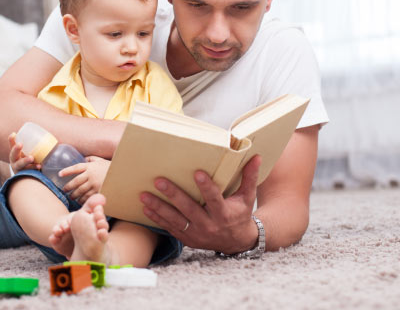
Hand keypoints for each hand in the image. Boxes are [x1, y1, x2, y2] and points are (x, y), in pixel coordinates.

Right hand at [8, 133, 41, 172]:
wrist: (28, 178)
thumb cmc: (29, 162)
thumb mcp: (29, 154)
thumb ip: (32, 146)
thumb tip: (44, 135)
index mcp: (15, 154)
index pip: (11, 146)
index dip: (11, 140)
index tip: (13, 134)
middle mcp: (15, 161)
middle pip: (13, 155)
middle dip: (16, 149)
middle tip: (20, 144)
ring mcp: (19, 169)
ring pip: (20, 164)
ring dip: (25, 160)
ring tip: (31, 158)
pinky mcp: (24, 175)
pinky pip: (28, 172)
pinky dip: (34, 168)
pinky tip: (39, 166)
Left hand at [61, 156, 109, 203]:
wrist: (122, 175)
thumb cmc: (110, 167)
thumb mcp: (100, 160)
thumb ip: (91, 159)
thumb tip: (84, 158)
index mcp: (90, 166)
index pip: (75, 168)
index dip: (67, 171)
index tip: (60, 174)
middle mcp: (91, 175)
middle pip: (76, 182)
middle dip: (68, 187)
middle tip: (64, 190)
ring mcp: (94, 184)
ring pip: (80, 191)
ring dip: (74, 195)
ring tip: (71, 197)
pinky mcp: (99, 191)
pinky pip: (88, 197)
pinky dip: (83, 199)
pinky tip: (80, 201)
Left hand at [140, 155, 261, 253]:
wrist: (236, 242)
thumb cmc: (240, 214)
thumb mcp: (247, 197)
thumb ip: (249, 177)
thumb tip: (256, 156)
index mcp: (224, 213)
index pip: (215, 199)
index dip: (206, 187)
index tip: (197, 173)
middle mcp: (209, 225)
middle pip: (189, 208)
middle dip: (173, 194)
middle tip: (158, 181)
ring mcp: (197, 233)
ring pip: (175, 220)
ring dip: (158, 207)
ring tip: (144, 195)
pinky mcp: (187, 239)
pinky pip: (170, 228)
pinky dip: (157, 219)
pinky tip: (145, 209)